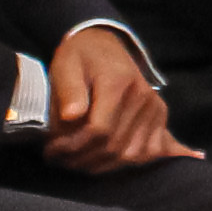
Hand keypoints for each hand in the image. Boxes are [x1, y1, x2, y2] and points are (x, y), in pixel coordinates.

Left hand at [42, 22, 182, 171]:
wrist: (105, 44)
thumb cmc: (81, 56)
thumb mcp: (66, 65)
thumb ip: (69, 90)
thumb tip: (71, 116)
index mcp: (117, 81)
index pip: (98, 129)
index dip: (72, 147)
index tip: (51, 151)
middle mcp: (141, 96)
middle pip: (114, 146)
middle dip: (82, 159)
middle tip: (59, 160)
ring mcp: (154, 107)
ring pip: (130, 155)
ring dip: (101, 165)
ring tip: (77, 161)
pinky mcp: (160, 115)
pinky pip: (149, 152)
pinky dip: (127, 163)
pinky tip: (104, 160)